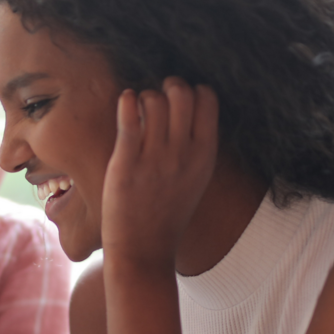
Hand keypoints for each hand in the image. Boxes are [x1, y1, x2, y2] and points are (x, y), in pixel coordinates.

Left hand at [101, 77, 218, 265]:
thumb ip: (197, 146)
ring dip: (144, 96)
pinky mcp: (126, 163)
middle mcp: (183, 152)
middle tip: (157, 95)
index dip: (192, 89)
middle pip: (182, 93)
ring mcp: (155, 157)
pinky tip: (125, 101)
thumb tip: (190, 109)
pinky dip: (126, 101)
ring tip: (137, 108)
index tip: (179, 98)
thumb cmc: (167, 212)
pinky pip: (128, 118)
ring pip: (153, 100)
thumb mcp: (196, 178)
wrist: (144, 249)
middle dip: (168, 85)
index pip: (208, 99)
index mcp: (205, 154)